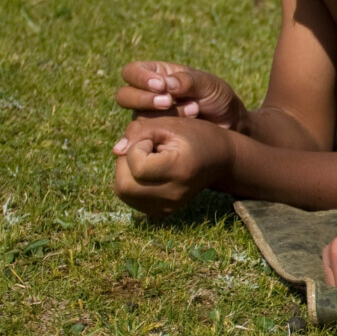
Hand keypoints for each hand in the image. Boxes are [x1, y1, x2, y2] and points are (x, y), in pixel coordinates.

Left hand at [112, 117, 234, 218]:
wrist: (221, 159)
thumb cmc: (195, 135)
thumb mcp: (170, 124)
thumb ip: (139, 130)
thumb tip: (115, 150)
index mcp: (180, 170)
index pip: (137, 167)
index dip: (136, 148)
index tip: (152, 141)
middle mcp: (174, 193)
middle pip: (124, 185)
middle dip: (124, 163)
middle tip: (142, 150)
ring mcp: (169, 206)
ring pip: (123, 192)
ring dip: (126, 172)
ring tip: (146, 160)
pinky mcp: (163, 212)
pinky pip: (131, 198)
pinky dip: (132, 183)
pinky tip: (148, 172)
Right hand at [114, 61, 246, 128]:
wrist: (230, 127)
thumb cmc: (219, 100)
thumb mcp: (210, 85)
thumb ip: (189, 81)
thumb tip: (165, 85)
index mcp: (158, 75)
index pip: (132, 72)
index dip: (141, 78)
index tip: (162, 86)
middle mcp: (147, 96)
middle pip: (124, 96)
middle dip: (144, 99)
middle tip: (168, 102)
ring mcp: (149, 118)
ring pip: (136, 118)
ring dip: (161, 116)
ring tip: (192, 112)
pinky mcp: (153, 138)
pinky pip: (145, 138)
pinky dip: (162, 134)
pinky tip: (181, 132)